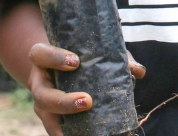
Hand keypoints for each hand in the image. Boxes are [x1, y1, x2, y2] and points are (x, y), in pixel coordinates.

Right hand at [27, 43, 145, 135]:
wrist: (58, 68)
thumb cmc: (80, 55)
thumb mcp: (93, 51)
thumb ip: (115, 57)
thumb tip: (138, 71)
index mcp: (43, 58)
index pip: (40, 54)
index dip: (55, 58)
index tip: (75, 61)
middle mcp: (39, 81)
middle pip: (42, 93)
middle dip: (63, 100)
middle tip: (87, 102)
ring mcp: (42, 101)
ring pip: (47, 114)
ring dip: (67, 121)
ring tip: (88, 128)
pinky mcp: (49, 117)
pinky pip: (55, 129)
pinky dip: (66, 133)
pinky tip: (85, 135)